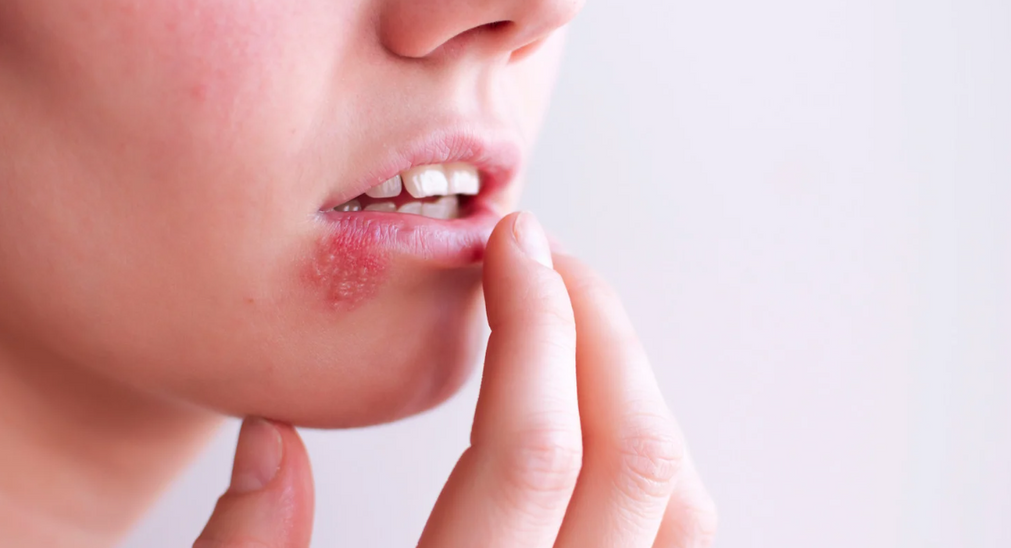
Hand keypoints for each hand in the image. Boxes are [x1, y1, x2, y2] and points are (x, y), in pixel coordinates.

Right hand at [193, 212, 716, 546]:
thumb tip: (271, 437)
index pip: (534, 447)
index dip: (531, 323)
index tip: (513, 246)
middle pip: (633, 455)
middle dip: (598, 331)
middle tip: (547, 264)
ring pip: (684, 503)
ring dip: (637, 393)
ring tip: (574, 332)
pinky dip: (658, 469)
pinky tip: (607, 432)